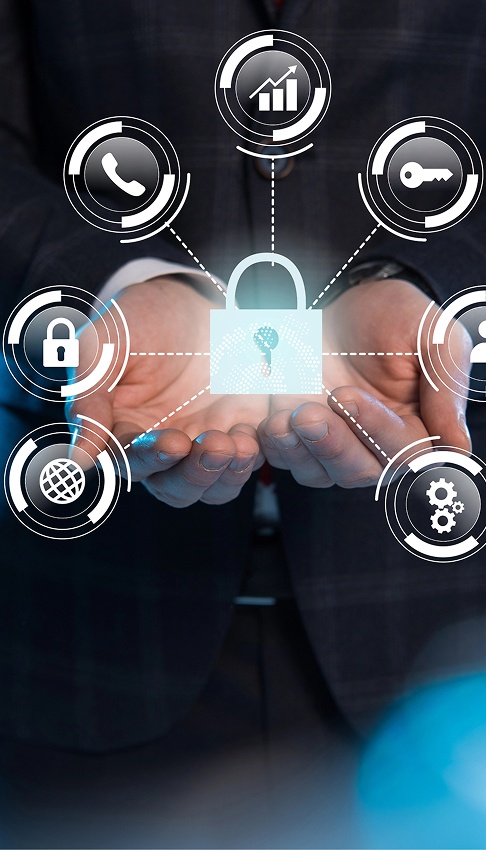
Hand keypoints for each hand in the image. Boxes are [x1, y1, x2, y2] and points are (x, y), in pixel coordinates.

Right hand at [66, 278, 265, 506]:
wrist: (191, 297)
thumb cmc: (138, 321)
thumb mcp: (103, 347)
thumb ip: (89, 401)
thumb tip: (75, 462)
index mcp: (122, 432)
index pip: (131, 462)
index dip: (150, 458)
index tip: (172, 442)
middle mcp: (162, 448)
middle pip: (175, 487)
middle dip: (194, 473)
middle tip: (212, 445)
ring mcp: (203, 442)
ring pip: (213, 486)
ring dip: (225, 474)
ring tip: (237, 446)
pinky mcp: (240, 428)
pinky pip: (248, 459)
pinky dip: (251, 456)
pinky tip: (252, 437)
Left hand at [258, 279, 471, 487]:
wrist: (350, 300)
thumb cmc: (398, 317)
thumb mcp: (434, 337)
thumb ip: (447, 388)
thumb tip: (457, 451)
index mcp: (418, 431)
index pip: (401, 450)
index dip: (373, 429)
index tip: (346, 396)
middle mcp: (376, 448)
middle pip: (358, 470)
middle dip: (330, 445)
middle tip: (307, 415)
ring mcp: (336, 446)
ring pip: (318, 472)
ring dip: (298, 451)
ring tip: (282, 420)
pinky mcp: (301, 438)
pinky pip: (287, 458)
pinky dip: (275, 447)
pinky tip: (268, 422)